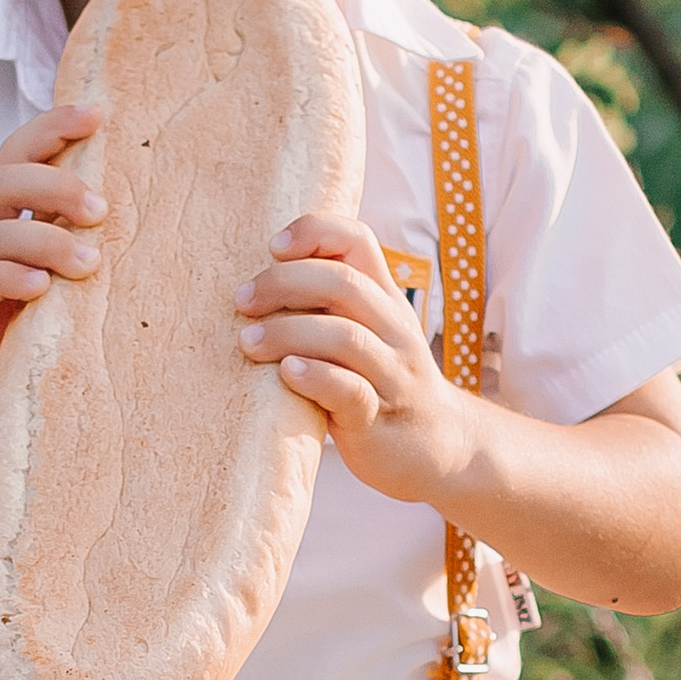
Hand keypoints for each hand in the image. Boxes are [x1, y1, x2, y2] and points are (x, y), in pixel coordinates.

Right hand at [0, 101, 104, 425]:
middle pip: (4, 182)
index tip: (97, 113)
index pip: (14, 155)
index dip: (52, 127)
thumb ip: (46, 248)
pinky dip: (10, 280)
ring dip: (47, 242)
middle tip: (102, 209)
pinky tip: (40, 287)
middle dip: (58, 185)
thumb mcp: (10, 272)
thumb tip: (114, 229)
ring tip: (89, 262)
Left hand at [235, 211, 472, 509]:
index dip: (314, 231)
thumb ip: (328, 306)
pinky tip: (287, 373)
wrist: (438, 448)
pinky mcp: (378, 420)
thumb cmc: (381, 384)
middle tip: (242, 302)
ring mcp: (392, 374)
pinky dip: (315, 376)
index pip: (357, 240)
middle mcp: (394, 329)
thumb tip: (257, 281)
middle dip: (283, 284)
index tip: (272, 247)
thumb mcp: (367, 333)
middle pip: (343, 284)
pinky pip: (350, 390)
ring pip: (345, 336)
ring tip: (247, 342)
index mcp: (385, 299)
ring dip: (287, 333)